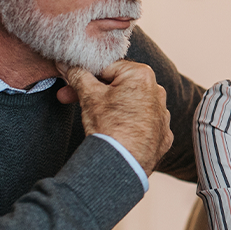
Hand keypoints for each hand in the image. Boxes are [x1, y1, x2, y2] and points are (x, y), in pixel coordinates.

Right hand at [57, 60, 172, 172]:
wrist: (123, 165)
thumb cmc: (109, 127)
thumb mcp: (88, 96)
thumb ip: (78, 75)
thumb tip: (67, 64)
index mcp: (142, 75)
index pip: (107, 67)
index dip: (86, 74)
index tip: (71, 82)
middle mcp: (158, 92)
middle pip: (119, 86)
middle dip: (94, 92)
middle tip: (69, 98)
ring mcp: (163, 115)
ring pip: (132, 104)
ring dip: (113, 108)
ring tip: (95, 120)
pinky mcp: (163, 135)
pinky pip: (143, 124)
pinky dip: (129, 126)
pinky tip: (114, 133)